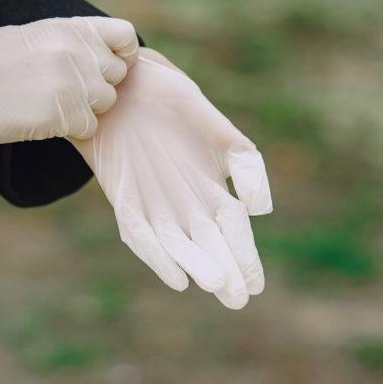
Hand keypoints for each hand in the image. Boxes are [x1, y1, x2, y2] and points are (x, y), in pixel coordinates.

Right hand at [0, 17, 138, 146]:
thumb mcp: (30, 34)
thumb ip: (69, 41)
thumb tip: (102, 55)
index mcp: (68, 27)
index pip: (125, 37)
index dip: (122, 55)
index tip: (104, 67)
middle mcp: (75, 51)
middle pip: (117, 76)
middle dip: (97, 86)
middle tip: (63, 91)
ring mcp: (70, 83)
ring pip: (105, 103)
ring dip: (84, 109)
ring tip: (50, 105)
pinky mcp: (61, 114)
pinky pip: (88, 127)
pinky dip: (70, 129)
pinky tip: (42, 120)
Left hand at [71, 48, 271, 308]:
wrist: (122, 85)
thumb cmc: (172, 102)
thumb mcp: (215, 128)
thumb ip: (245, 164)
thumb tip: (260, 209)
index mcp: (213, 190)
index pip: (234, 232)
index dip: (246, 258)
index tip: (258, 286)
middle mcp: (185, 205)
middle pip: (209, 245)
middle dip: (225, 272)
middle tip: (238, 299)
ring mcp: (154, 204)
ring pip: (178, 244)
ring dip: (196, 265)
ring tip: (216, 284)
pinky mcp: (123, 199)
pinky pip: (139, 232)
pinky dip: (156, 255)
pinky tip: (175, 276)